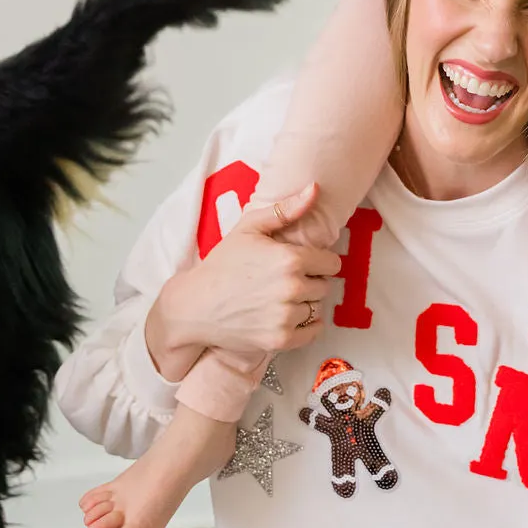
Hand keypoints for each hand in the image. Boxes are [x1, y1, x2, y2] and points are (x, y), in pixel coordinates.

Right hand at [148, 183, 341, 365]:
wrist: (195, 305)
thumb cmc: (222, 264)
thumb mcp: (249, 228)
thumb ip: (286, 209)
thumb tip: (315, 188)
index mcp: (290, 259)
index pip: (332, 263)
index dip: (318, 261)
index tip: (303, 263)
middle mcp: (292, 288)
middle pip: (325, 286)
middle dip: (311, 282)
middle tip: (287, 280)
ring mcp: (285, 316)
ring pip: (317, 308)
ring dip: (305, 303)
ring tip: (281, 298)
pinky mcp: (279, 339)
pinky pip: (312, 332)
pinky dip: (305, 326)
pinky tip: (286, 316)